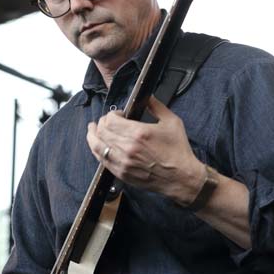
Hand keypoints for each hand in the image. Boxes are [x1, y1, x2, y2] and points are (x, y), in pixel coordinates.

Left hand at [86, 95, 204, 204]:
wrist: (181, 177)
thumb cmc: (178, 150)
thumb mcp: (172, 122)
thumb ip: (156, 106)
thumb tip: (147, 96)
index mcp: (139, 133)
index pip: (110, 120)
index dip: (111, 114)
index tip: (118, 115)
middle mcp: (127, 148)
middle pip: (101, 131)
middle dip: (101, 123)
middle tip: (105, 121)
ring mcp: (122, 162)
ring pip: (96, 146)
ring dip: (92, 136)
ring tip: (92, 130)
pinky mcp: (121, 173)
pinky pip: (101, 160)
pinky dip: (96, 150)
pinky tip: (97, 145)